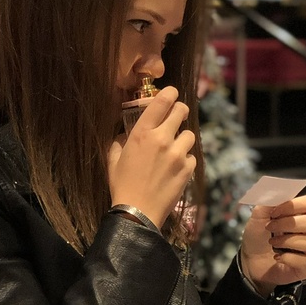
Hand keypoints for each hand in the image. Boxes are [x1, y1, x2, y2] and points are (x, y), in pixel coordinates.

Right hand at [107, 86, 195, 228]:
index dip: (170, 93)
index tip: (172, 93)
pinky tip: (176, 168)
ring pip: (189, 135)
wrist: (137, 211)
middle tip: (176, 117)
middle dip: (179, 111)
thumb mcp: (113, 159)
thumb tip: (124, 134)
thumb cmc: (122, 185)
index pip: (162, 102)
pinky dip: (185, 160)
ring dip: (182, 139)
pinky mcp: (188, 169)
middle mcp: (162, 139)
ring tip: (174, 149)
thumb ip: (119, 142)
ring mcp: (177, 154)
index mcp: (142, 133)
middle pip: (181, 111)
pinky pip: (191, 156)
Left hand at [239, 195, 305, 294]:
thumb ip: (268, 201)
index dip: (294, 205)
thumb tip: (276, 190)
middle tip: (270, 227)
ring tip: (273, 243)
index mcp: (303, 215)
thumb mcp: (258, 216)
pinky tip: (277, 257)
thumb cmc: (258, 238)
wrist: (250, 262)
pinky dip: (287, 258)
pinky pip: (305, 261)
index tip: (274, 211)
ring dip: (287, 241)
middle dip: (287, 224)